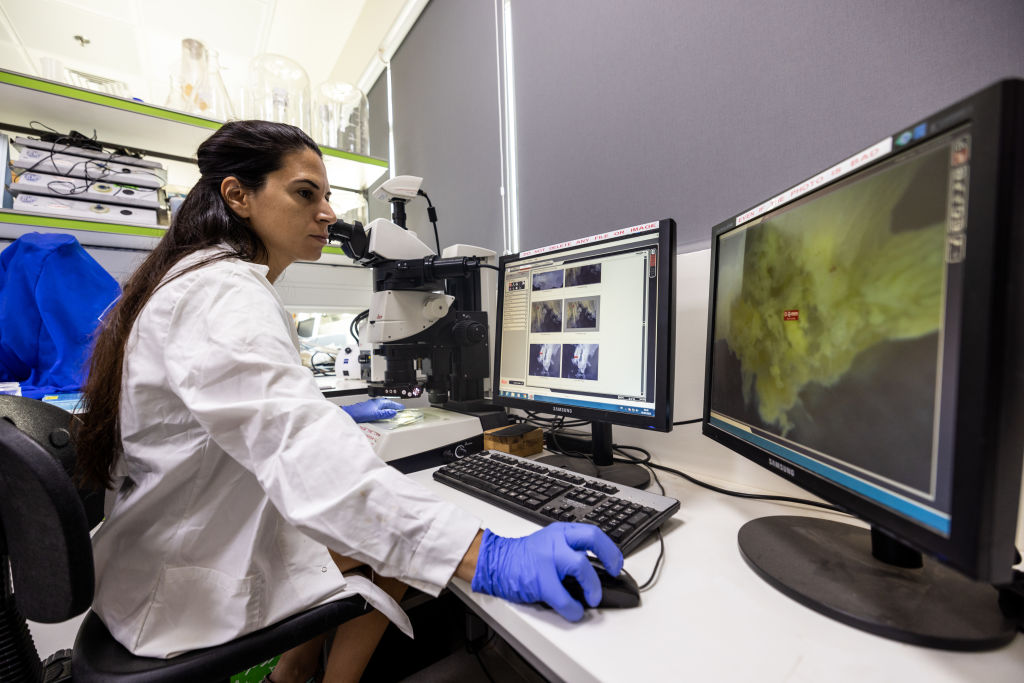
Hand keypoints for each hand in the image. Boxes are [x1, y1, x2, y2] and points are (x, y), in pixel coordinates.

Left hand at [341, 398, 403, 422]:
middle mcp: (375, 402)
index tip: (402, 408)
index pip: (390, 403)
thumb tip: (393, 413)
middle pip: (386, 403)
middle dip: (393, 406)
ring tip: (391, 411)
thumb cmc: (360, 413)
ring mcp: (371, 405)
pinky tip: (381, 414)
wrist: (349, 414)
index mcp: (378, 402)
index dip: (396, 406)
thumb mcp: (375, 414)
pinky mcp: (367, 409)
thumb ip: (385, 414)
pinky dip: (382, 410)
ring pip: (382, 406)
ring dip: (387, 408)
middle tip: (398, 409)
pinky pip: (378, 408)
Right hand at [470, 522, 622, 620]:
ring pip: (581, 566)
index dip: (609, 548)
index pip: (592, 533)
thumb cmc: (523, 556)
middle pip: (591, 539)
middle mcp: (556, 541)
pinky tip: (574, 611)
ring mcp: (547, 559)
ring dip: (592, 585)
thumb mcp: (548, 543)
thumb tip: (595, 569)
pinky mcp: (540, 580)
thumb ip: (569, 550)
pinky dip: (573, 608)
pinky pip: (564, 597)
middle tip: (614, 572)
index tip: (616, 563)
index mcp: (560, 532)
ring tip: (593, 598)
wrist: (495, 562)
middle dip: (609, 556)